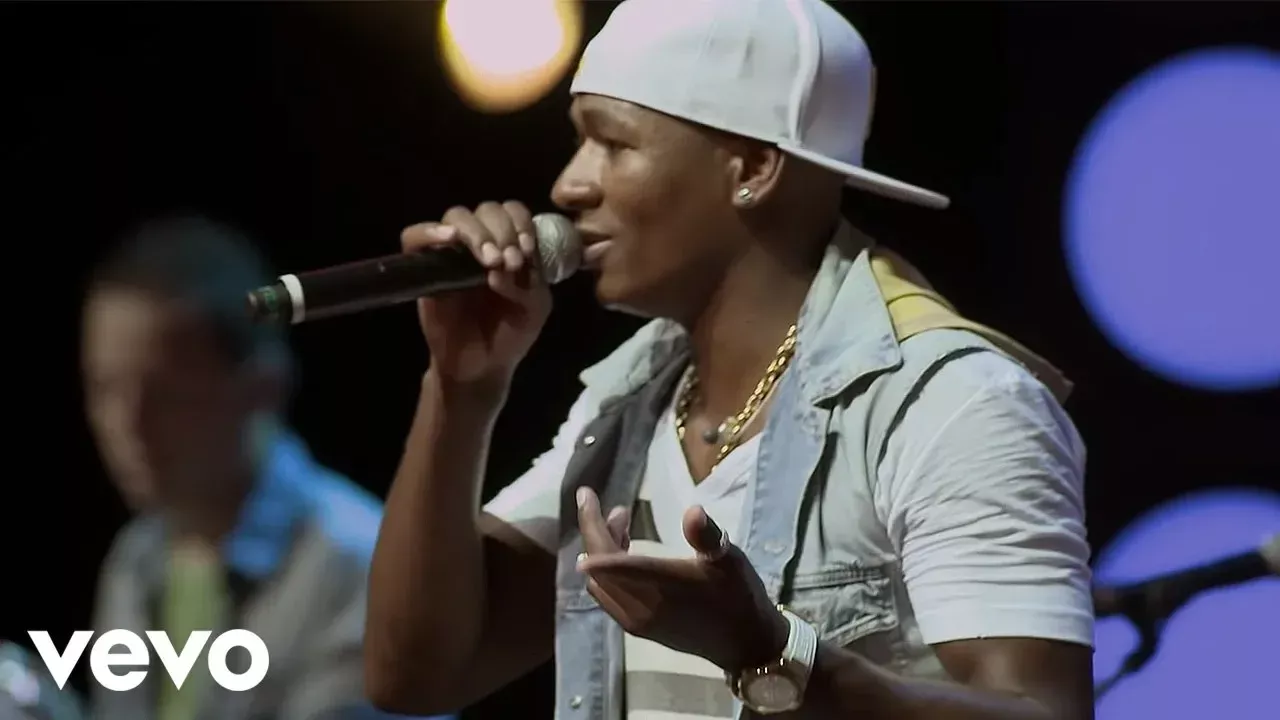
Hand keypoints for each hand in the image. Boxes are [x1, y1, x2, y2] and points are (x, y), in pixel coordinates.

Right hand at [401, 201, 551, 384]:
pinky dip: (429, 231)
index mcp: (510, 245)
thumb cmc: (511, 333)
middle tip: (508, 261)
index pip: (513, 211)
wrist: (482, 367)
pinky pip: (413, 237)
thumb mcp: (535, 307)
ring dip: (476, 232)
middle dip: (502, 230)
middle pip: (487, 209)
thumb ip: (530, 281)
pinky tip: (450, 239)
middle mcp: (481, 243)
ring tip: (489, 260)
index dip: (520, 223)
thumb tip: (502, 266)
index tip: (526, 250)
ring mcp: (451, 254)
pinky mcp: (423, 269)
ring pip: (456, 216)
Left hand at [574, 487, 788, 672]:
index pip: (611, 556)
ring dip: (601, 551)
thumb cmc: (740, 596)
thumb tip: (693, 511)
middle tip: (607, 505)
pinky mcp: (639, 628)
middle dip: (596, 531)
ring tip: (621, 524)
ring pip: (601, 582)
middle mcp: (640, 605)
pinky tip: (625, 556)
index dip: (593, 525)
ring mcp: (636, 620)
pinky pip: (608, 596)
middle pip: (599, 566)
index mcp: (660, 585)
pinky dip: (606, 573)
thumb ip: (707, 536)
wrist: (745, 645)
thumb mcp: (730, 560)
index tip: (586, 496)